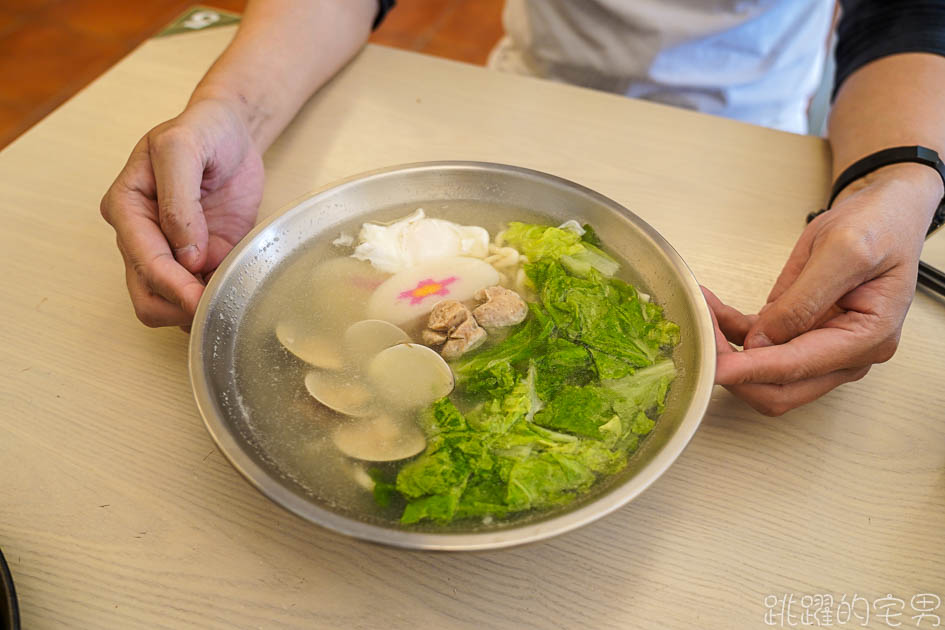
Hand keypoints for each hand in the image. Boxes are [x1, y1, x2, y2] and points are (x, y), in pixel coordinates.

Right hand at [100, 97, 263, 326]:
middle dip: (178, 307)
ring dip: (196, 310)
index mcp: (126, 207)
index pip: (143, 261)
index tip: (201, 299)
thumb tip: (187, 255)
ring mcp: (171, 252)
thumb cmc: (203, 131)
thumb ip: (180, 199)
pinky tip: (236, 291)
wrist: (232, 133)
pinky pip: (201, 295)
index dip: (172, 285)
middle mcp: (141, 236)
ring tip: (229, 295)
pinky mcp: (201, 260)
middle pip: (147, 296)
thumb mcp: (184, 148)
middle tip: (216, 305)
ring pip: (169, 305)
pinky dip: (216, 301)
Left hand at [709, 164, 941, 415]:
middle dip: (734, 368)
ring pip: (762, 372)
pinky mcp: (798, 334)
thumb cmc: (878, 227)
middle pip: (779, 388)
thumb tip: (764, 341)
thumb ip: (804, 300)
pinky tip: (712, 309)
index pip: (798, 368)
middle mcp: (845, 355)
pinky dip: (730, 332)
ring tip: (702, 312)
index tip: (715, 368)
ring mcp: (821, 349)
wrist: (884, 214)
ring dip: (727, 350)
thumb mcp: (842, 251)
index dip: (751, 370)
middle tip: (701, 335)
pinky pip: (757, 344)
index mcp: (867, 339)